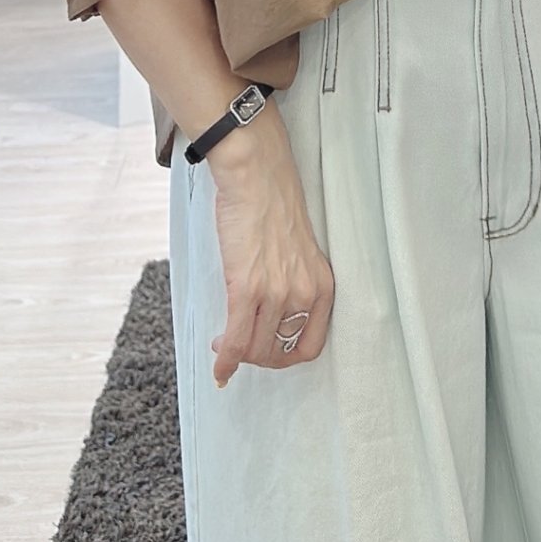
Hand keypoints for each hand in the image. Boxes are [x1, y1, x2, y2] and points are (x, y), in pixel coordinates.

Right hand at [205, 100, 335, 386]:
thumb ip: (294, 283)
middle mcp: (304, 293)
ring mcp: (277, 293)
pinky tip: (218, 366)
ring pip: (256, 349)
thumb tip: (272, 314)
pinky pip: (236, 339)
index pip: (310, 345)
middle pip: (279, 352)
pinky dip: (225, 360)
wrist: (256, 175)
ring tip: (223, 343)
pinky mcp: (247, 287)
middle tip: (238, 345)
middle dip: (257, 357)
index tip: (267, 352)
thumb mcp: (300, 251)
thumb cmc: (273, 205)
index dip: (285, 357)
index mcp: (322, 286)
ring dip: (237, 355)